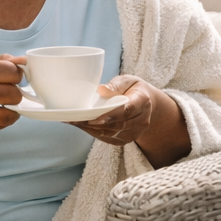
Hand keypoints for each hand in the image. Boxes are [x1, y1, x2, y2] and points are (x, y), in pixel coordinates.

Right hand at [0, 55, 25, 133]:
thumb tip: (22, 60)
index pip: (11, 72)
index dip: (17, 74)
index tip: (13, 77)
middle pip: (14, 94)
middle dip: (15, 92)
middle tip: (8, 91)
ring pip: (11, 114)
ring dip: (12, 109)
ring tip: (6, 104)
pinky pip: (1, 125)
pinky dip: (4, 119)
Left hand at [70, 75, 185, 156]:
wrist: (147, 104)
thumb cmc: (133, 89)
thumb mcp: (127, 80)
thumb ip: (115, 85)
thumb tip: (101, 90)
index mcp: (142, 101)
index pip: (127, 110)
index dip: (110, 115)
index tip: (94, 118)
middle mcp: (142, 120)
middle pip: (118, 125)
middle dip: (95, 124)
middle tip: (75, 119)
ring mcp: (135, 132)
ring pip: (111, 134)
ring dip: (92, 129)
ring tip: (74, 121)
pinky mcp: (127, 140)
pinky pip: (109, 139)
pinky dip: (94, 133)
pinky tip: (82, 126)